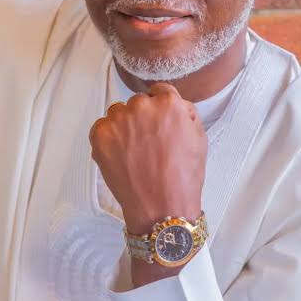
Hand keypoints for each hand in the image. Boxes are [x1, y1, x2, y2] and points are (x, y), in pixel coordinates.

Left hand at [89, 83, 206, 233]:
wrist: (162, 209)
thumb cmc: (182, 178)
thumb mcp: (199, 138)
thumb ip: (186, 112)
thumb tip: (175, 103)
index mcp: (168, 103)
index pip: (159, 90)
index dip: (160, 107)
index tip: (158, 119)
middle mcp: (141, 106)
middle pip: (138, 102)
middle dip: (142, 118)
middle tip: (148, 142)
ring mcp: (118, 120)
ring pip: (118, 113)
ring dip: (124, 126)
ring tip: (134, 152)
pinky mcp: (100, 135)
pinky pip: (102, 126)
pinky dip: (109, 138)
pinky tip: (122, 156)